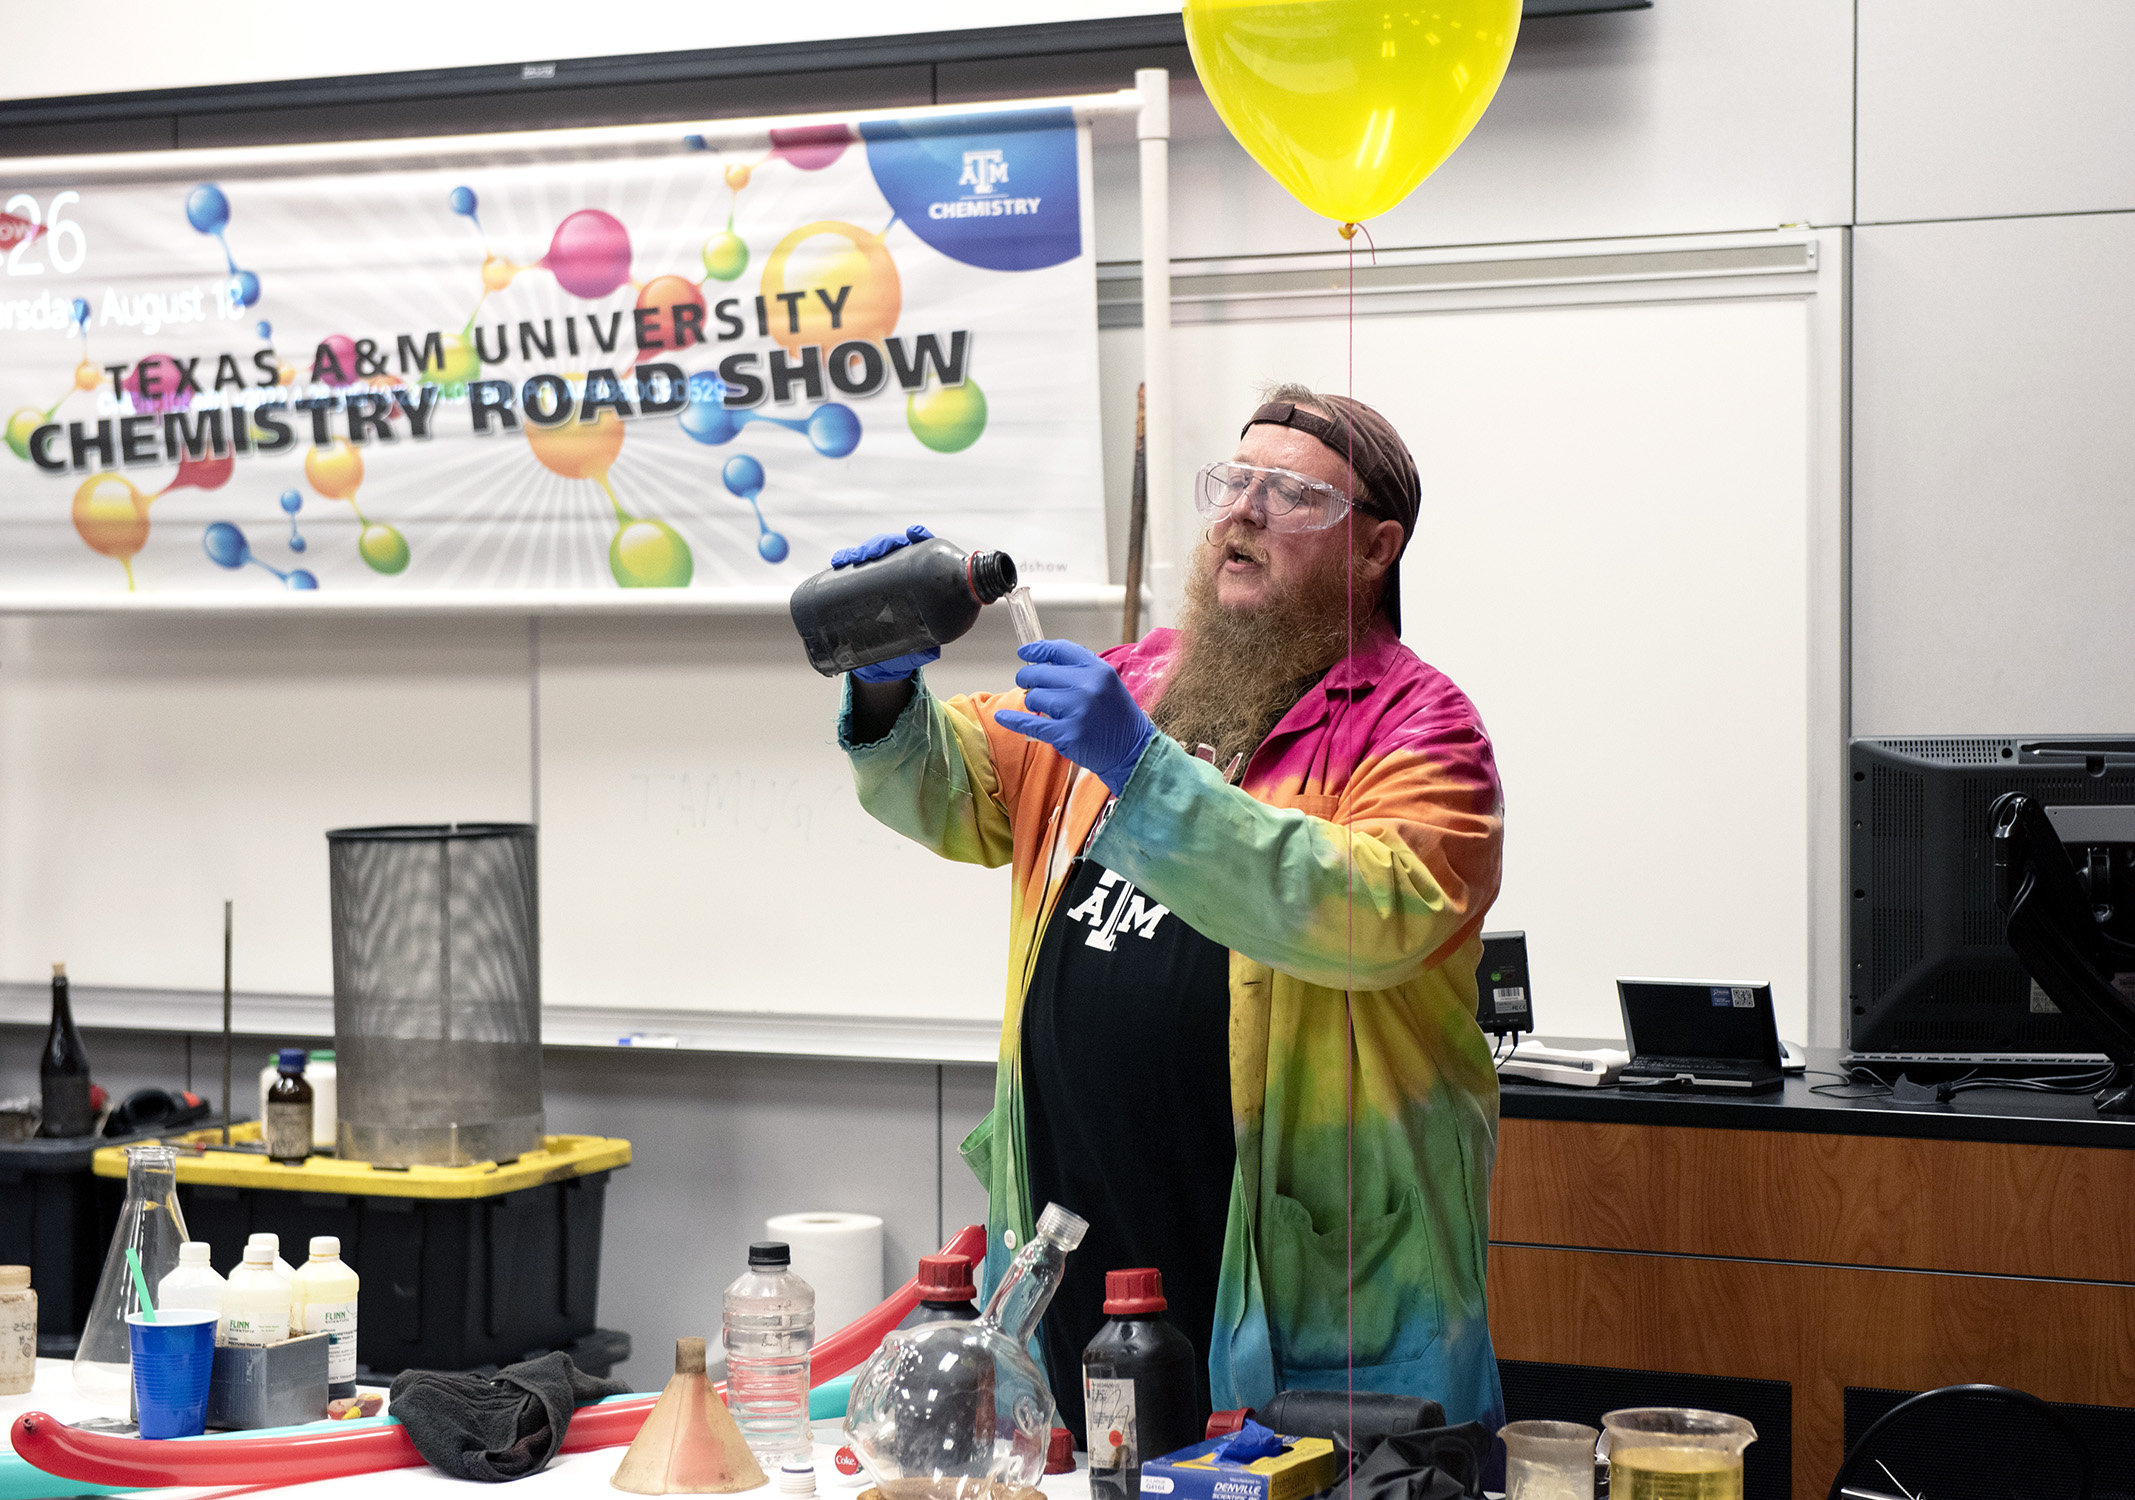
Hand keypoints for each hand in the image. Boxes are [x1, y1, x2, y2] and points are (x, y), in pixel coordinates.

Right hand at [834, 525, 938, 681]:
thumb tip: (931, 651)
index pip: (923, 551)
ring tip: (851, 558)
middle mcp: (902, 573)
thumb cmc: (908, 649)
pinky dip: (843, 561)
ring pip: (872, 555)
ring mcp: (880, 579)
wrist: (883, 664)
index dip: (919, 537)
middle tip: (872, 553)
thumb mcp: (920, 647)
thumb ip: (925, 647)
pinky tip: (837, 561)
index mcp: (922, 580)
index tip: (914, 533)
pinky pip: (851, 569)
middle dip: (882, 544)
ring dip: (861, 551)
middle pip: (894, 547)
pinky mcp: (859, 586)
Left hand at [994, 640, 1154, 795]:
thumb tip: (1040, 663)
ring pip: (1034, 697)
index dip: (1037, 649)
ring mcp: (1077, 710)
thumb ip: (1078, 670)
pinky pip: (1030, 723)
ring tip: (1046, 710)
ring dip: (1033, 703)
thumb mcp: (1105, 683)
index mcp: (1097, 669)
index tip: (1024, 652)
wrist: (1132, 750)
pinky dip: (1013, 720)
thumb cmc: (1115, 716)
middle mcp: (1087, 686)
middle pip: (1039, 673)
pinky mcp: (1067, 734)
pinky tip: (1002, 718)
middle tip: (1029, 686)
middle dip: (1028, 680)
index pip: (1059, 650)